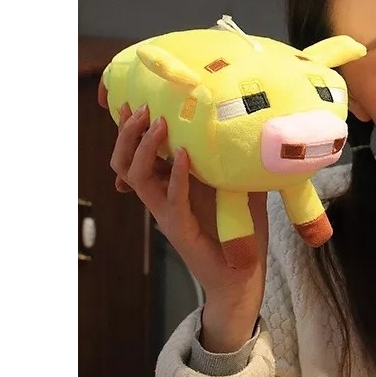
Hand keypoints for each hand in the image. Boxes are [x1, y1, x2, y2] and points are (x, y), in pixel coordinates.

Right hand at [109, 103, 268, 351]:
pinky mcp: (180, 229)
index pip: (139, 154)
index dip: (131, 130)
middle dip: (129, 132)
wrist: (242, 276)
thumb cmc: (240, 232)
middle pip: (125, 162)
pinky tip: (184, 154)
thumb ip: (235, 162)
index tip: (135, 100)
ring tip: (159, 122)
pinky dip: (176, 174)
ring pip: (137, 176)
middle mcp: (161, 198)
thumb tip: (250, 129)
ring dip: (146, 147)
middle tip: (144, 107)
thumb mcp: (239, 186)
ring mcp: (167, 214)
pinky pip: (172, 198)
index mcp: (170, 187)